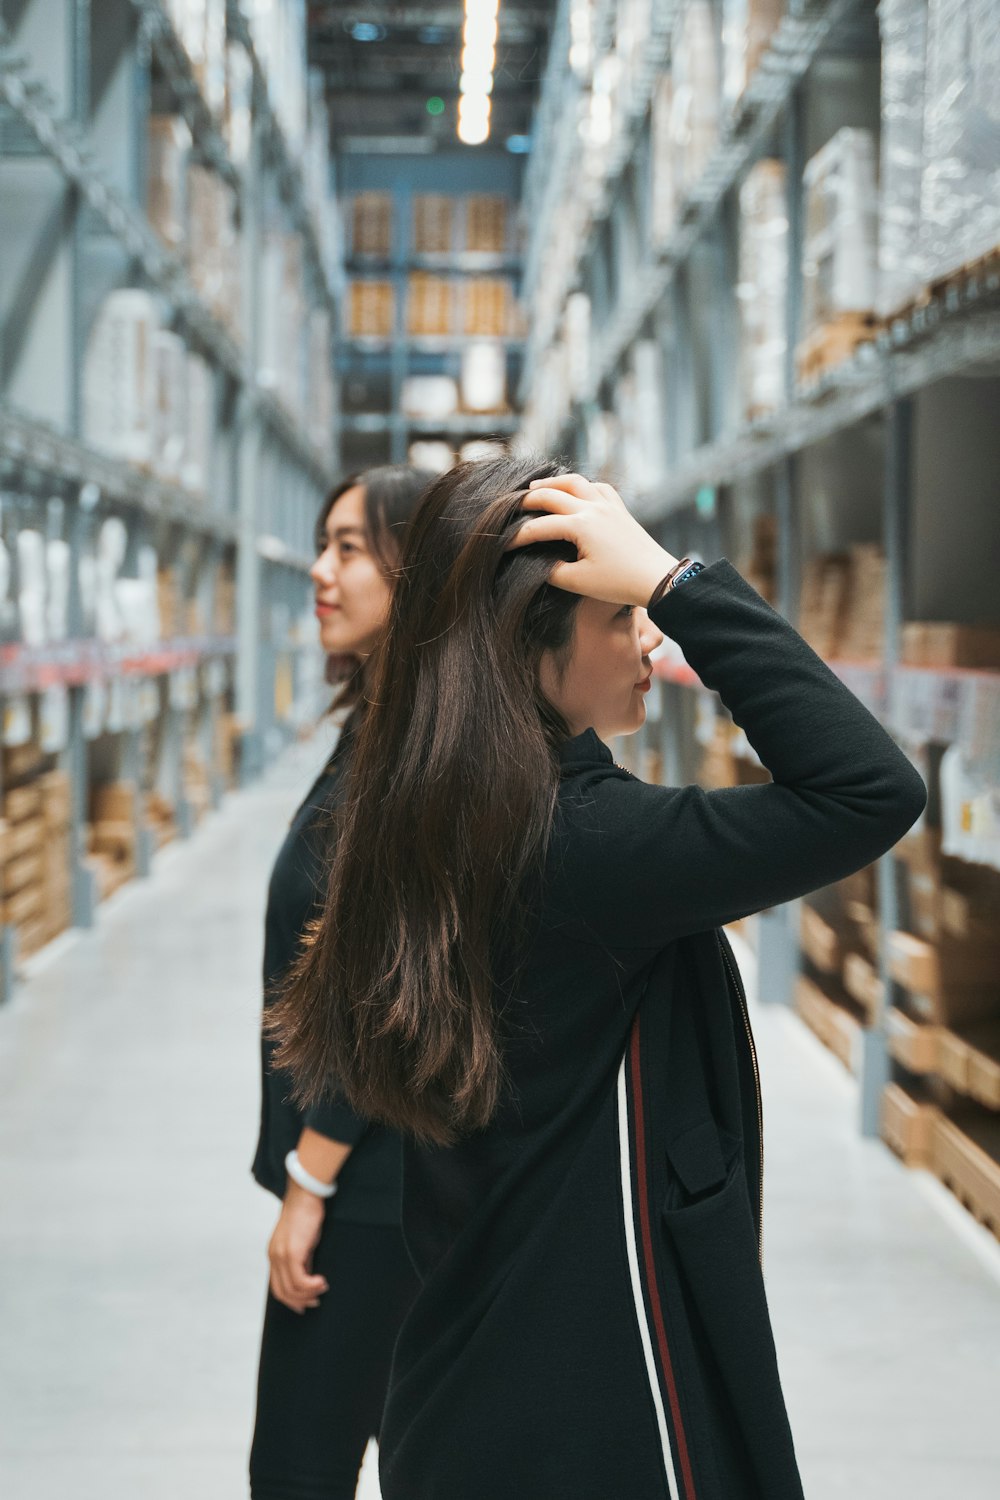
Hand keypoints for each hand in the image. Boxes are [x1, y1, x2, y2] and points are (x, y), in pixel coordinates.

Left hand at [267, 1181, 328, 1313]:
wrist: (305, 1195)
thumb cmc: (306, 1213)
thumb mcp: (302, 1240)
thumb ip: (302, 1258)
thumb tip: (309, 1275)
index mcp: (274, 1254)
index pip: (277, 1286)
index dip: (290, 1299)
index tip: (304, 1304)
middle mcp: (274, 1257)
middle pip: (281, 1292)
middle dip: (299, 1301)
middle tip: (316, 1301)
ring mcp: (281, 1255)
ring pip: (291, 1289)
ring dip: (308, 1294)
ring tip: (322, 1288)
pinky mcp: (292, 1253)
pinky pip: (299, 1280)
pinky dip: (311, 1286)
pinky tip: (322, 1281)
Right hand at [506, 473, 677, 606]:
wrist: (657, 579)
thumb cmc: (619, 583)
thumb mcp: (579, 583)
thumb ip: (553, 572)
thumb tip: (537, 563)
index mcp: (581, 526)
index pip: (540, 527)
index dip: (518, 536)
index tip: (503, 544)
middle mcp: (594, 509)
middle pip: (552, 494)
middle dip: (528, 500)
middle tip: (512, 507)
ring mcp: (609, 506)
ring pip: (575, 482)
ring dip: (553, 482)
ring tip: (536, 488)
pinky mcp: (620, 510)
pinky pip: (598, 487)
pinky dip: (582, 486)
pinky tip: (576, 491)